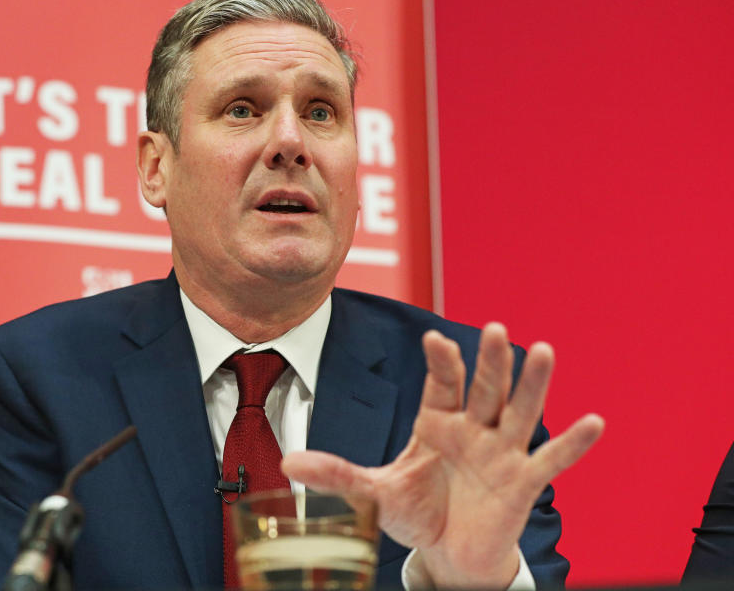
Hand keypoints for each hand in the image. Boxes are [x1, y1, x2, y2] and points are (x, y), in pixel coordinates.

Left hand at [282, 323, 603, 588]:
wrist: (448, 552)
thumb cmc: (417, 511)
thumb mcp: (375, 492)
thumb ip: (338, 474)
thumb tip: (287, 461)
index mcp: (437, 421)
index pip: (441, 384)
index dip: (440, 362)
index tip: (433, 338)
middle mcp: (473, 428)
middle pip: (483, 389)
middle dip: (489, 362)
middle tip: (495, 329)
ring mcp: (501, 452)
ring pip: (518, 412)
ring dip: (531, 385)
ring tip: (545, 351)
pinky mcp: (522, 482)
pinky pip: (551, 461)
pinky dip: (572, 444)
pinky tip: (595, 421)